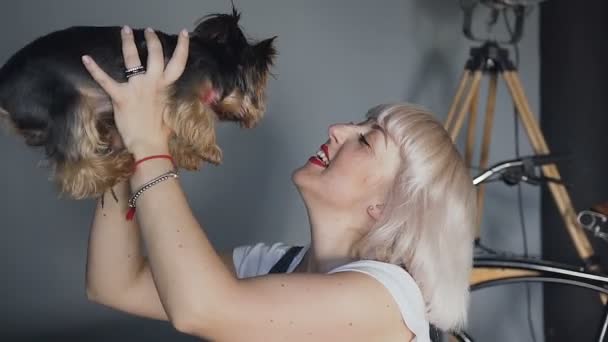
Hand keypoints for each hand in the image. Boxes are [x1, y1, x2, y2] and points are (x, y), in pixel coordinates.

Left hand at [81, 26, 189, 157]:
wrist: (150, 145)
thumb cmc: (160, 133)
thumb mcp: (168, 110)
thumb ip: (165, 96)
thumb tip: (163, 92)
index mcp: (166, 87)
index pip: (179, 63)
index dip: (183, 46)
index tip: (183, 34)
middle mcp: (153, 84)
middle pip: (155, 55)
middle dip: (152, 40)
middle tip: (148, 31)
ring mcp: (137, 89)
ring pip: (133, 59)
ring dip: (128, 43)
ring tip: (125, 31)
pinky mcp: (121, 97)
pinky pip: (106, 80)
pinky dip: (94, 68)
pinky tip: (86, 58)